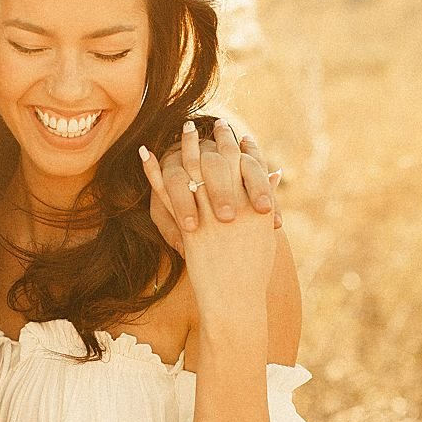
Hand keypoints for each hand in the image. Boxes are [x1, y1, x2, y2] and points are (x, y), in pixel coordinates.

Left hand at [141, 119, 275, 311]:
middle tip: (214, 122)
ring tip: (186, 126)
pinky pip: (166, 192)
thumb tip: (276, 173)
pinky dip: (154, 171)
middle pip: (223, 160)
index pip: (249, 164)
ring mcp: (210, 215)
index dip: (242, 145)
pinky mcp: (189, 227)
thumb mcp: (265, 233)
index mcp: (256, 205)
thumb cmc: (253, 270)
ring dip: (189, 145)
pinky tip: (146, 153)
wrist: (235, 300)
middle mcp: (235, 205)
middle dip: (219, 138)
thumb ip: (267, 200)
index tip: (238, 132)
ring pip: (195, 170)